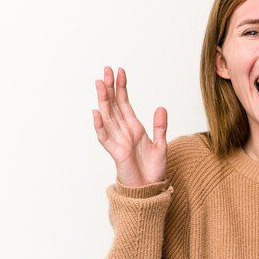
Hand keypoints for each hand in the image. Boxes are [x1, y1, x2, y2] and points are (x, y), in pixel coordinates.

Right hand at [93, 66, 167, 186]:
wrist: (150, 189)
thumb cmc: (153, 170)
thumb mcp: (161, 145)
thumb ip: (160, 127)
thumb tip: (161, 107)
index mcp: (134, 128)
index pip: (125, 103)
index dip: (121, 87)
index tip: (120, 71)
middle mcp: (124, 132)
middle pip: (113, 106)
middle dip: (110, 88)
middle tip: (106, 70)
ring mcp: (118, 141)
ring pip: (107, 117)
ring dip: (103, 100)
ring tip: (100, 83)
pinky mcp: (116, 153)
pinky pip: (105, 137)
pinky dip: (100, 125)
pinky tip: (97, 112)